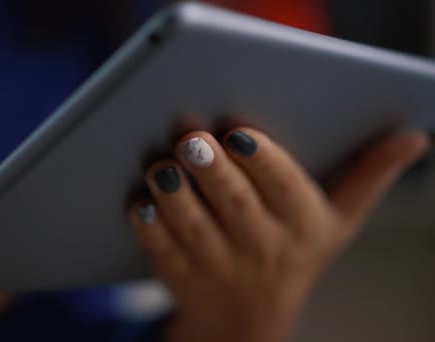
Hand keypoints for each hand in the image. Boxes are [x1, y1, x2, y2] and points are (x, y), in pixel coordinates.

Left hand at [128, 127, 428, 341]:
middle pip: (236, 206)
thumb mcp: (339, 220)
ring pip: (195, 229)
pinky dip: (150, 229)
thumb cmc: (295, 252)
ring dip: (176, 196)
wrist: (250, 319)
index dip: (263, 161)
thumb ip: (369, 175)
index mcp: (303, 225)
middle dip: (213, 171)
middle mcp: (262, 249)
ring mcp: (219, 268)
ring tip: (162, 164)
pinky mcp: (182, 278)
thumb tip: (415, 136)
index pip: (286, 190)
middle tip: (191, 137)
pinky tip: (141, 204)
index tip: (239, 133)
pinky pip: (163, 254)